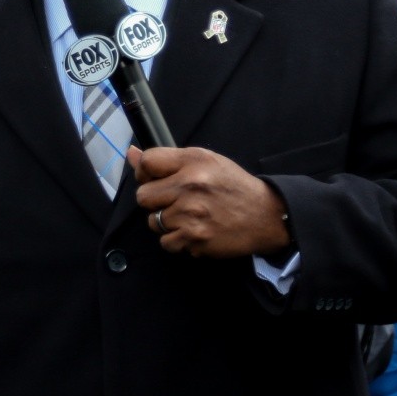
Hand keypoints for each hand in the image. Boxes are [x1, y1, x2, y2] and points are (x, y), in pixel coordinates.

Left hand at [131, 146, 292, 259]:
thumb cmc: (232, 186)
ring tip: (189, 217)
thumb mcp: (205, 161)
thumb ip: (168, 159)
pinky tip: (194, 231)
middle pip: (143, 196)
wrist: (265, 216)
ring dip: (166, 223)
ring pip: (153, 222)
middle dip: (155, 201)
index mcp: (193, 161)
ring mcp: (192, 214)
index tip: (156, 180)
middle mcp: (191, 185)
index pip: (147, 163)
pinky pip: (166, 242)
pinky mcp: (195, 238)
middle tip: (175, 202)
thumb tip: (131, 153)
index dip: (145, 173)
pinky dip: (177, 240)